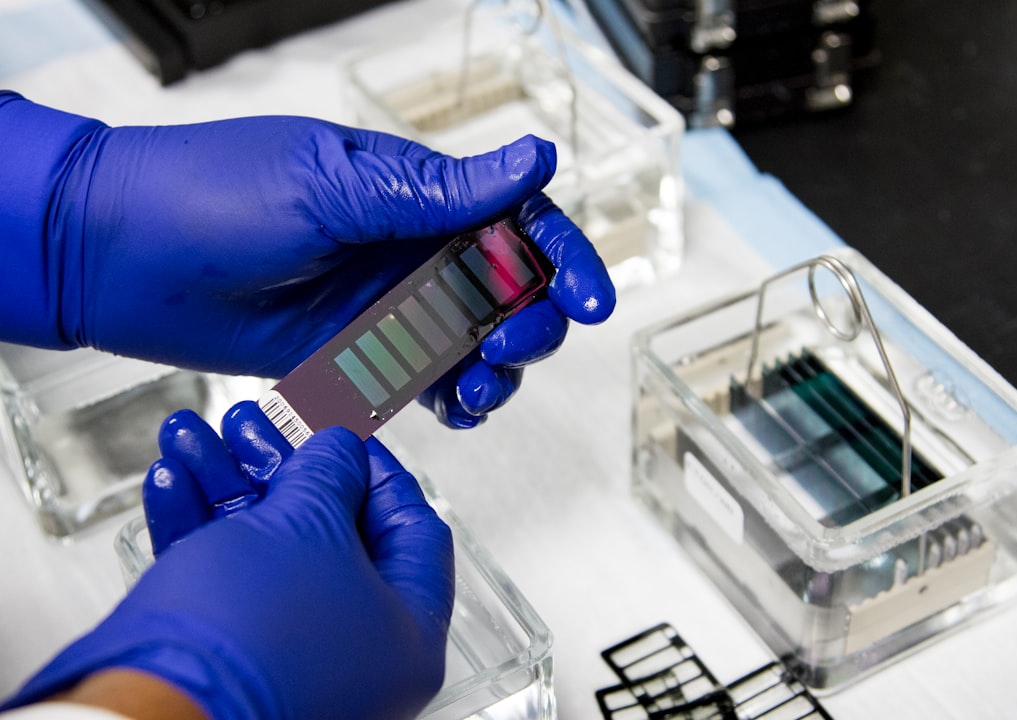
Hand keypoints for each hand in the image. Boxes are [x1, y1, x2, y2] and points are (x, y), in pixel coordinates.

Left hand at [0, 91, 615, 426]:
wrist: (123, 257)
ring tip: (475, 387)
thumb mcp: (332, 185)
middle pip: (514, 292)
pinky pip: (431, 382)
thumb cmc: (214, 195)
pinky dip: (457, 400)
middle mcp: (414, 251)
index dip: (565, 260)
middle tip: (509, 345)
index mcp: (418, 196)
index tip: (591, 300)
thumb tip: (532, 160)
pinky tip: (454, 407)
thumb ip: (436, 191)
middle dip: (533, 324)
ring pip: (480, 345)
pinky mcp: (361, 356)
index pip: (519, 223)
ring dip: (498, 371)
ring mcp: (389, 307)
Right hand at [2, 403, 453, 719]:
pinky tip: (169, 481)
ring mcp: (288, 658)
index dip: (378, 471)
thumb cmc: (250, 634)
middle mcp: (354, 652)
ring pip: (264, 550)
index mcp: (405, 632)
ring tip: (188, 434)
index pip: (412, 532)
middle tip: (249, 421)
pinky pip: (222, 582)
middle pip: (329, 533)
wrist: (145, 715)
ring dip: (223, 484)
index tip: (344, 432)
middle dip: (278, 466)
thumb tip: (340, 452)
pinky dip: (196, 528)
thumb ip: (331, 474)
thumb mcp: (308, 526)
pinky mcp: (227, 660)